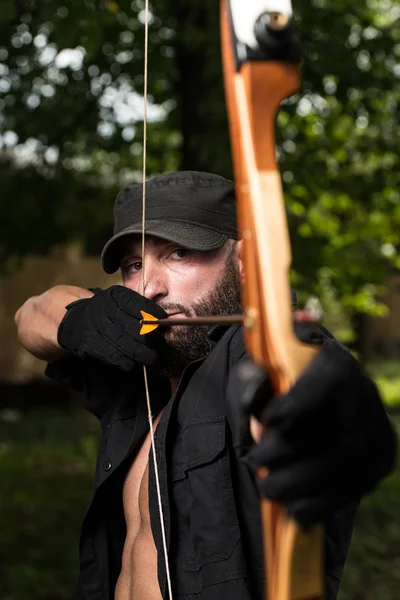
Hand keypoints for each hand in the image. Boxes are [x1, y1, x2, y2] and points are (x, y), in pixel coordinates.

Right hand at [57, 285, 166, 370]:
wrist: (73, 320)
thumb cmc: (105, 312)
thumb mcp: (119, 302)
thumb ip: (138, 309)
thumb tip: (163, 322)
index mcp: (115, 295)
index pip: (136, 303)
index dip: (152, 313)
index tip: (164, 320)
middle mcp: (103, 308)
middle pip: (132, 325)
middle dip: (149, 338)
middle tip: (161, 346)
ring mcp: (94, 325)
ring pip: (122, 341)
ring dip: (140, 353)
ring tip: (151, 358)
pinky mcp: (88, 342)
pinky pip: (109, 354)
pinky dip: (123, 361)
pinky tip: (132, 364)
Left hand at [236, 339, 396, 525]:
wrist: (320, 395)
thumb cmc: (283, 382)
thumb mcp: (260, 372)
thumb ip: (250, 381)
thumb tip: (252, 404)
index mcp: (333, 364)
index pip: (319, 387)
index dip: (293, 406)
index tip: (268, 419)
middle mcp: (363, 393)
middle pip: (332, 432)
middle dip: (285, 454)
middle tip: (254, 461)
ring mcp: (377, 428)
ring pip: (345, 465)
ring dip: (298, 484)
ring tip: (269, 486)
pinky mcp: (381, 459)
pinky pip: (356, 488)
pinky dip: (321, 504)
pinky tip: (295, 508)